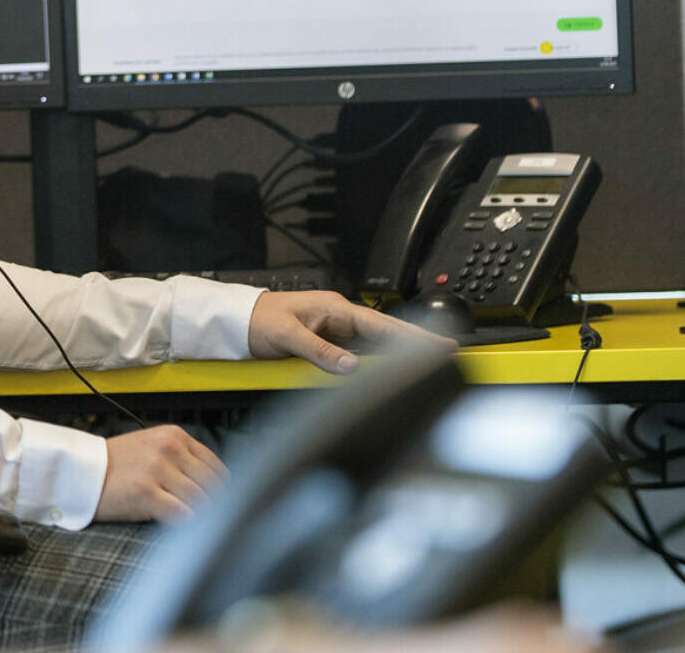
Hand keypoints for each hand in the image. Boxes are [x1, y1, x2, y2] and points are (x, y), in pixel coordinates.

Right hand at [95, 424, 227, 522]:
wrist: (84, 471)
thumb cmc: (119, 463)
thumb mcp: (153, 446)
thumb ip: (183, 457)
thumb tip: (216, 484)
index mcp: (174, 435)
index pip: (215, 465)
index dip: (222, 489)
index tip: (221, 503)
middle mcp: (169, 449)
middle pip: (212, 484)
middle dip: (215, 504)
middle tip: (213, 520)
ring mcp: (158, 470)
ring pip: (200, 500)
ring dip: (201, 516)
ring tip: (197, 526)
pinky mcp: (146, 493)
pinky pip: (182, 513)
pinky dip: (186, 523)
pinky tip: (179, 524)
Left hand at [247, 289, 455, 373]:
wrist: (237, 322)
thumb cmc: (259, 320)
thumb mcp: (287, 335)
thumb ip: (319, 352)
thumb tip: (351, 367)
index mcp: (335, 309)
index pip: (382, 324)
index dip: (413, 336)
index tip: (439, 344)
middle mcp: (339, 319)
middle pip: (386, 335)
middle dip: (416, 345)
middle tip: (447, 355)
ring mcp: (335, 333)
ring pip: (375, 348)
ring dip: (398, 357)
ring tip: (427, 369)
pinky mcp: (327, 347)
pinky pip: (358, 357)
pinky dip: (376, 366)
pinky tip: (391, 376)